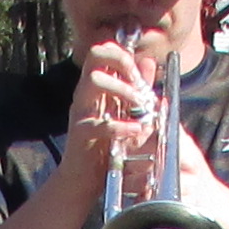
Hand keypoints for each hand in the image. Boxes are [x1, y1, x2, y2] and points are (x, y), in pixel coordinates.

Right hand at [72, 40, 168, 181]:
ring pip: (94, 80)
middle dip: (120, 61)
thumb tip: (148, 61)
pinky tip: (136, 130)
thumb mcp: (126, 110)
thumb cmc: (106, 143)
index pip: (101, 51)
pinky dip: (122, 125)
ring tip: (139, 106)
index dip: (121, 53)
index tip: (137, 71)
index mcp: (95, 86)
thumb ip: (138, 86)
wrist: (86, 178)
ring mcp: (81, 111)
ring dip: (122, 89)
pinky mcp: (80, 133)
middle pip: (95, 55)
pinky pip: (98, 123)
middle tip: (137, 81)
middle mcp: (85, 93)